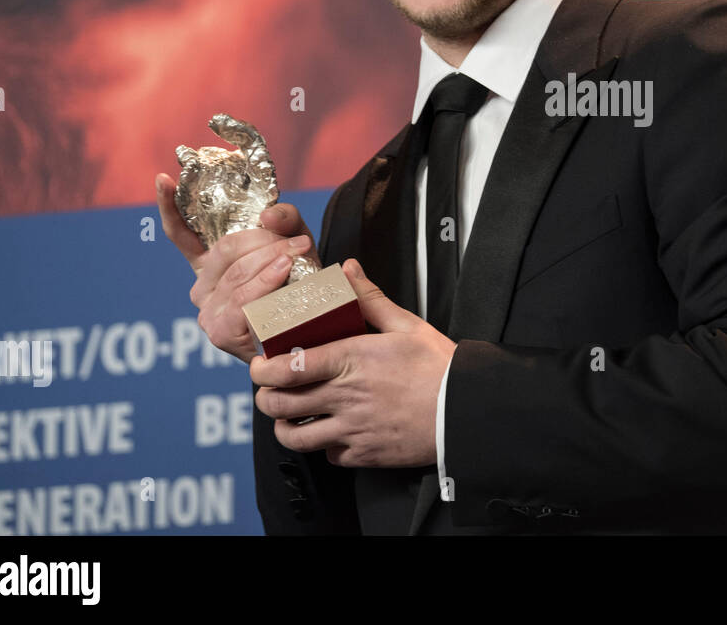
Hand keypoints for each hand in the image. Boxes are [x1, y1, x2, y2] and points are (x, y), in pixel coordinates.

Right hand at [155, 172, 320, 363]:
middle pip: (226, 249)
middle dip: (264, 240)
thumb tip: (267, 215)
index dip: (170, 206)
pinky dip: (267, 282)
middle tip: (299, 240)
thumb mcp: (295, 242)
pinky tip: (283, 272)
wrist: (315, 333)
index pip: (181, 234)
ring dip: (273, 259)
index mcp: (209, 265)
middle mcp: (201, 288)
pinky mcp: (221, 332)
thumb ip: (286, 220)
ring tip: (300, 253)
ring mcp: (208, 312)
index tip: (163, 178)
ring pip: (237, 272)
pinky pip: (244, 299)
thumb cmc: (301, 285)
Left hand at [250, 258, 456, 467]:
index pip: (287, 369)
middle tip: (270, 390)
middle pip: (280, 406)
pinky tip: (333, 431)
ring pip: (295, 438)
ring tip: (290, 417)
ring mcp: (352, 430)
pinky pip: (328, 455)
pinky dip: (324, 446)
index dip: (263, 370)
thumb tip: (347, 270)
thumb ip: (370, 299)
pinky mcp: (364, 454)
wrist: (465, 409)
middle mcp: (344, 397)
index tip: (261, 365)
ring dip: (286, 428)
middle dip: (266, 398)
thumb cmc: (439, 366)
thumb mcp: (406, 325)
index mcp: (350, 360)